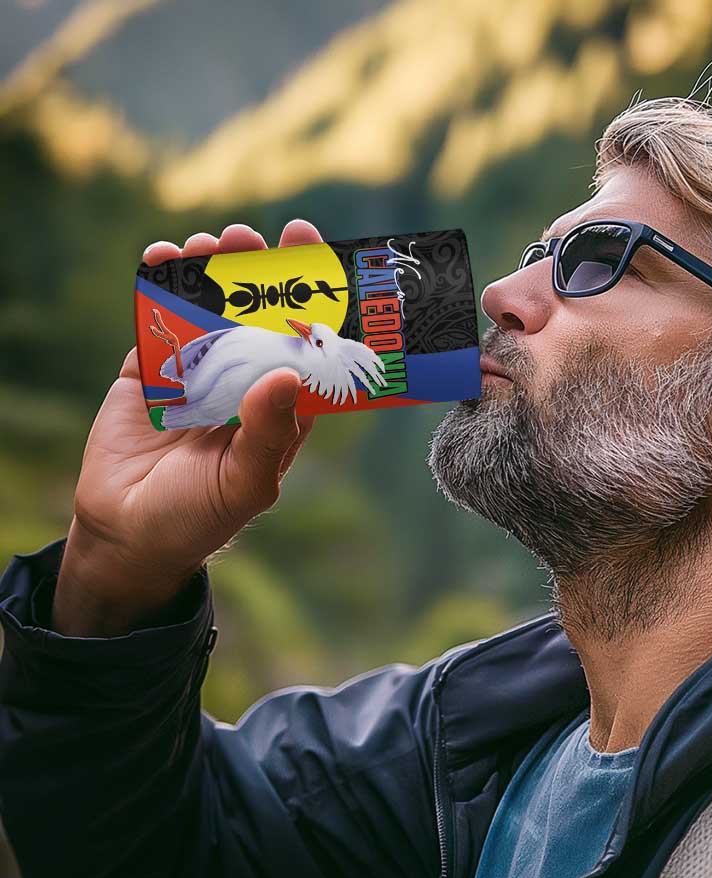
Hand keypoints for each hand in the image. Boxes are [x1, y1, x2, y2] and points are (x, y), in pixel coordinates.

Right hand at [52, 220, 323, 636]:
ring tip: (207, 244)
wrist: (128, 534)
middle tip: (250, 238)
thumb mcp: (245, 482)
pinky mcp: (151, 371)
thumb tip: (286, 373)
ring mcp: (197, 372)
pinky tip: (162, 259)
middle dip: (256, 272)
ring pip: (209, 309)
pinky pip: (158, 320)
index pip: (305, 344)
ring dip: (209, 271)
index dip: (312, 299)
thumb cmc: (200, 516)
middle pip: (257, 315)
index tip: (311, 254)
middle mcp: (244, 381)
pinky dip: (158, 286)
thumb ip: (268, 432)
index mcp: (281, 406)